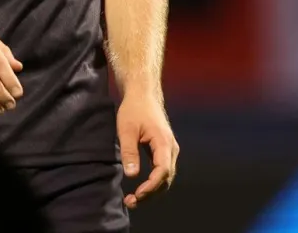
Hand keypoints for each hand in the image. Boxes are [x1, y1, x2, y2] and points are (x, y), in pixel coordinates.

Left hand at [117, 90, 178, 208]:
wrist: (143, 95)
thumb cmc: (134, 110)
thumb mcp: (127, 130)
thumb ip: (129, 152)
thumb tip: (132, 175)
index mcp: (164, 142)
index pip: (162, 171)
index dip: (151, 186)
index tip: (137, 194)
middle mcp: (171, 149)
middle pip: (166, 178)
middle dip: (150, 193)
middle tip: (131, 202)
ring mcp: (169, 150)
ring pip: (165, 177)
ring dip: (152, 190)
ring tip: (134, 199)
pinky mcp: (164, 151)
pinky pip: (162, 171)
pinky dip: (154, 183)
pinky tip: (141, 188)